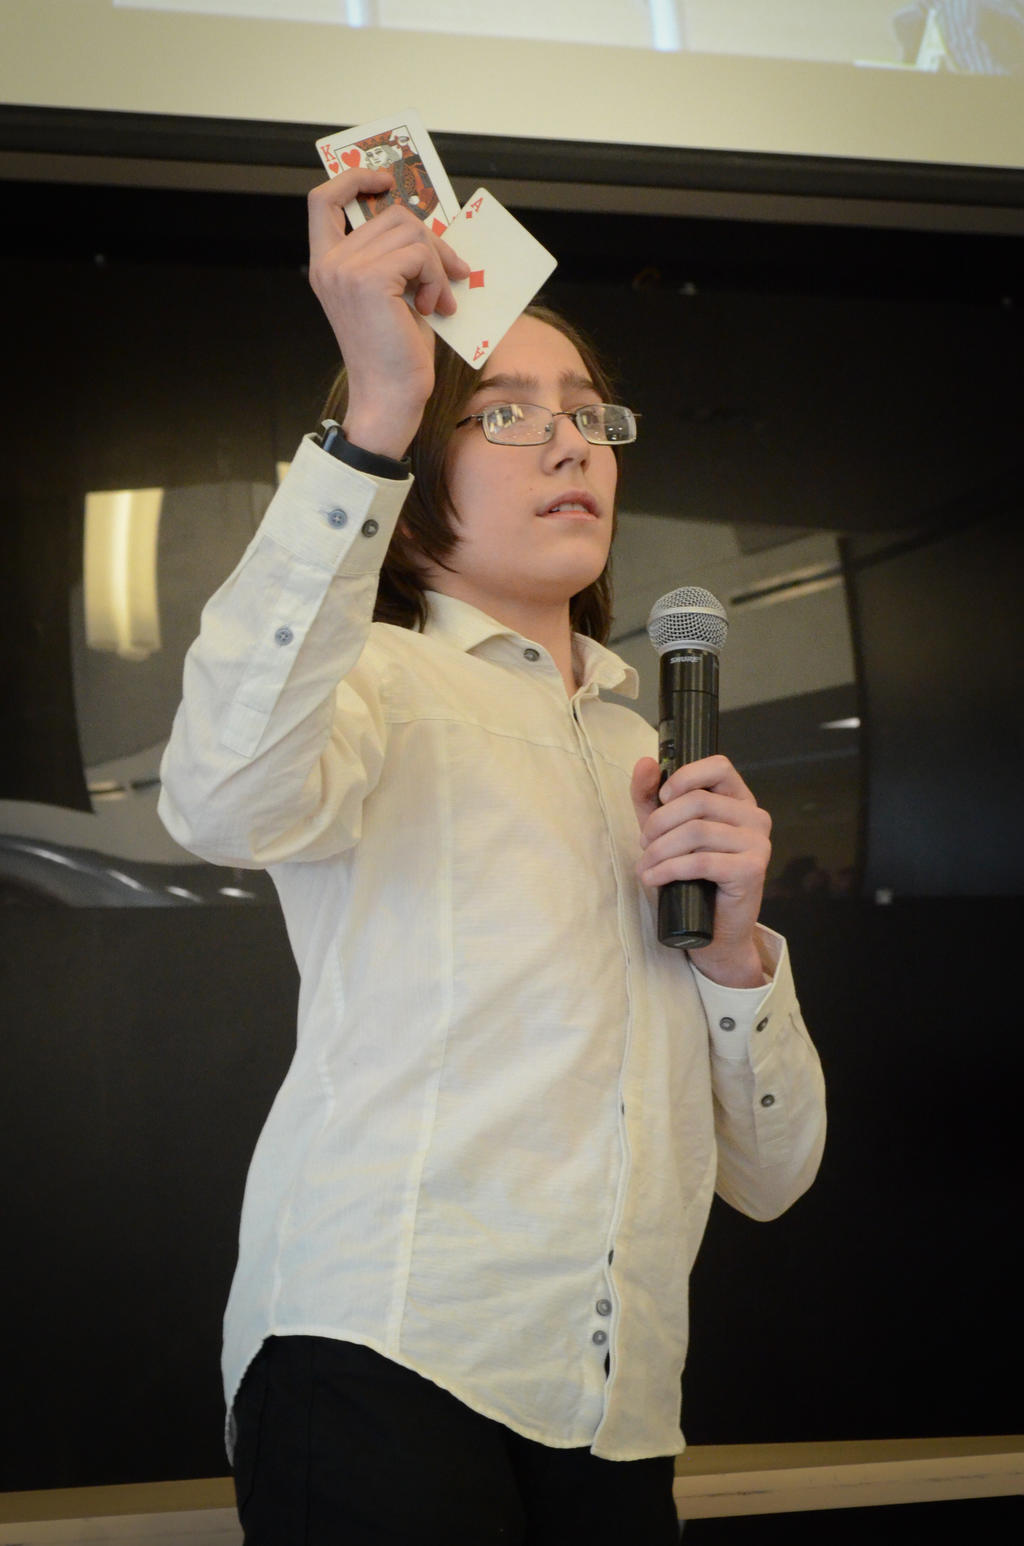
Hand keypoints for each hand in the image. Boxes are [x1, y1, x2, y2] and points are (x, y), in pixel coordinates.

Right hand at [307, 168, 470, 457]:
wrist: (390, 398)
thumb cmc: (396, 354)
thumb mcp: (394, 294)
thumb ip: (397, 257)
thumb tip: (429, 225)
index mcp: (327, 265)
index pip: (323, 199)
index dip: (354, 178)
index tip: (386, 180)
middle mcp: (329, 264)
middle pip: (390, 214)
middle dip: (431, 240)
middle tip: (452, 274)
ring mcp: (346, 270)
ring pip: (411, 232)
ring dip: (438, 265)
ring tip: (439, 301)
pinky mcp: (370, 280)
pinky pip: (419, 255)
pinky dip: (438, 279)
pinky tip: (436, 309)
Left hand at [631, 754, 771, 985]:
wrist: (712, 930)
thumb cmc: (690, 878)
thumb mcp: (664, 831)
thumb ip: (650, 797)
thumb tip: (645, 763)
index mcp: (739, 800)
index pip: (719, 766)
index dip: (684, 777)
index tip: (661, 798)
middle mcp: (755, 817)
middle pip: (698, 801)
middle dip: (660, 822)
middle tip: (644, 844)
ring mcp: (758, 843)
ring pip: (696, 831)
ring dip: (659, 850)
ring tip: (646, 866)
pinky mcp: (752, 870)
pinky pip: (701, 861)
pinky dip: (669, 869)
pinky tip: (654, 878)